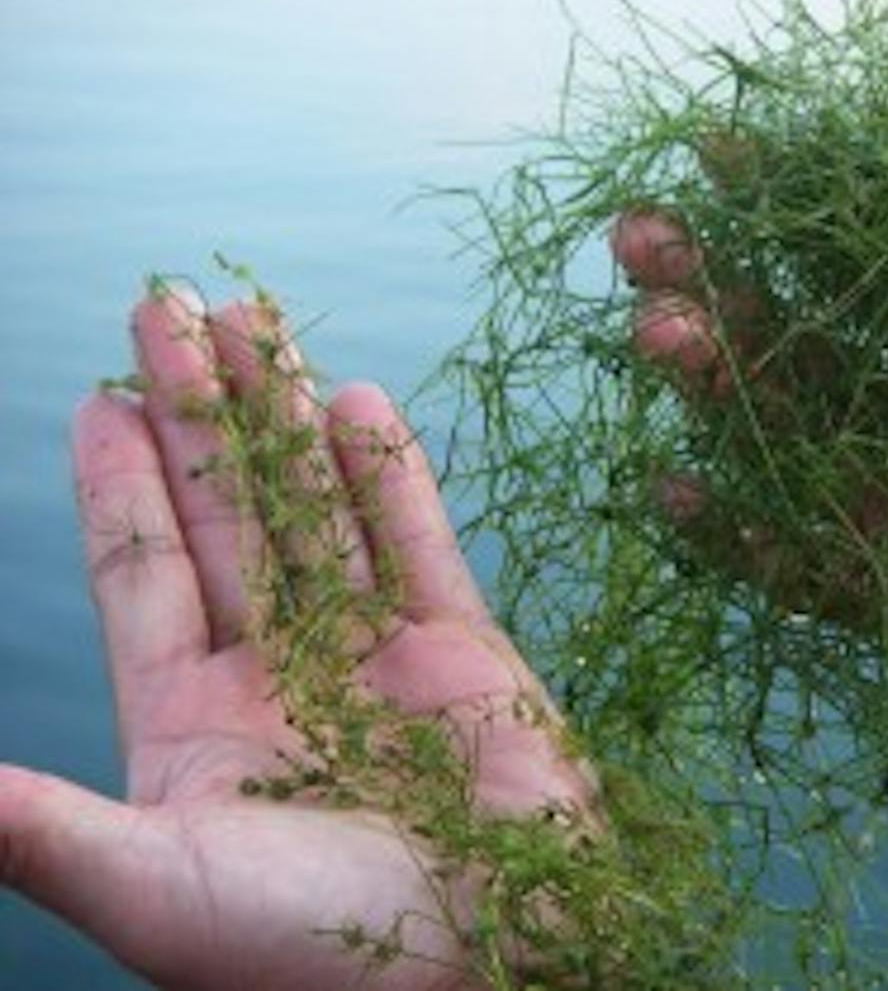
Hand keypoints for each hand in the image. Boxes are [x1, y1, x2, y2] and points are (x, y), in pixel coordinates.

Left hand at [0, 293, 591, 990]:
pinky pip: (418, 543)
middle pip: (229, 515)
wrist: (497, 970)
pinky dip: (390, 475)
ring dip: (285, 417)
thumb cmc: (315, 955)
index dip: (121, 483)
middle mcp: (283, 675)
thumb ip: (39, 826)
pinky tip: (355, 402)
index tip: (99, 395)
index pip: (146, 574)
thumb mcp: (157, 889)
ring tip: (255, 320)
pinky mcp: (463, 653)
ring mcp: (376, 656)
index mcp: (197, 725)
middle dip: (200, 410)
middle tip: (171, 307)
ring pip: (318, 508)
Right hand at [611, 153, 887, 833]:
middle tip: (639, 237)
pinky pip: (793, 564)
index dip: (782, 202)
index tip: (714, 151)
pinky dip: (728, 537)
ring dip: (707, 385)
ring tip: (654, 329)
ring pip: (776, 437)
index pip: (849, 259)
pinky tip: (666, 491)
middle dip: (712, 282)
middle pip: (789, 340)